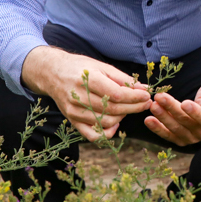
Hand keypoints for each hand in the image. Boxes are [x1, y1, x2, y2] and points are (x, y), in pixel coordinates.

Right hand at [21, 46, 151, 140]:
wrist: (53, 73)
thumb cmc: (80, 67)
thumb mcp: (102, 66)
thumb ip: (123, 79)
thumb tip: (144, 88)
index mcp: (88, 79)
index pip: (116, 94)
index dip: (134, 97)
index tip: (147, 95)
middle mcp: (79, 97)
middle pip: (112, 109)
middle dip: (133, 107)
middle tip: (146, 103)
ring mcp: (74, 111)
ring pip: (105, 122)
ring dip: (122, 117)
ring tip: (130, 108)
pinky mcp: (72, 121)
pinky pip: (92, 135)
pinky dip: (107, 133)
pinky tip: (115, 124)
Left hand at [145, 82, 200, 146]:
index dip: (195, 112)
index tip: (184, 102)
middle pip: (186, 122)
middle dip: (171, 109)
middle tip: (159, 97)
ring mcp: (192, 138)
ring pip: (175, 129)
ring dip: (162, 117)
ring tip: (153, 105)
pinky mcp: (181, 139)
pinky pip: (168, 135)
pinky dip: (158, 128)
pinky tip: (148, 120)